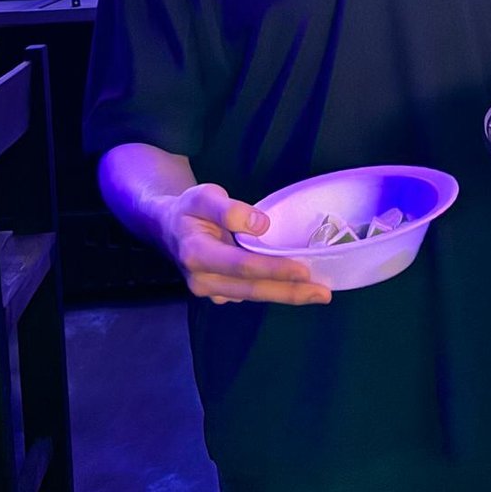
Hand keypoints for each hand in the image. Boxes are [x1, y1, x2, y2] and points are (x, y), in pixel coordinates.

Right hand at [156, 182, 331, 306]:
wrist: (167, 228)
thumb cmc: (188, 209)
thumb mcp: (204, 196)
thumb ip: (230, 209)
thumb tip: (262, 225)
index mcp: (196, 254)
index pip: (241, 264)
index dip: (273, 268)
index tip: (303, 270)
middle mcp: (202, 280)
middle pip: (252, 289)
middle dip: (289, 292)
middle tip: (323, 294)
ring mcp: (210, 291)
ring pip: (254, 295)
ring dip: (287, 295)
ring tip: (319, 294)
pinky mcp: (220, 294)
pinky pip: (250, 293)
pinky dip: (275, 290)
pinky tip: (297, 287)